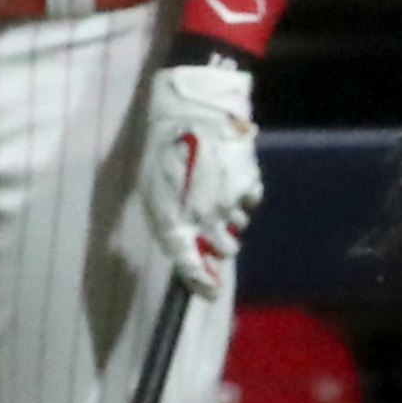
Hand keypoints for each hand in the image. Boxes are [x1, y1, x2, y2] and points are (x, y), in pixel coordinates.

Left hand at [136, 58, 259, 290]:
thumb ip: (166, 220)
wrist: (191, 110)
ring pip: (238, 226)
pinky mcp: (248, 184)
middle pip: (223, 251)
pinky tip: (228, 178)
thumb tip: (183, 246)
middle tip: (214, 232)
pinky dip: (242, 197)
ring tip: (215, 194)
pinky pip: (250, 203)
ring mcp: (228, 201)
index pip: (188, 265)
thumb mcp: (151, 187)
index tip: (210, 292)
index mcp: (173, 218)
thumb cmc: (164, 149)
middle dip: (219, 246)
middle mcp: (203, 216)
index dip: (200, 283)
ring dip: (229, 219)